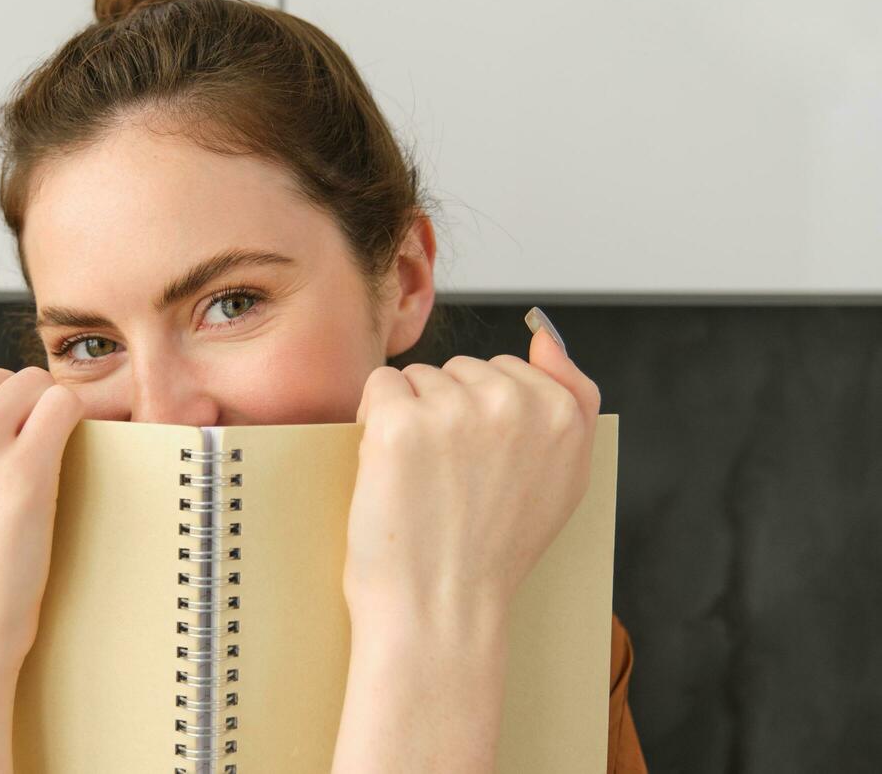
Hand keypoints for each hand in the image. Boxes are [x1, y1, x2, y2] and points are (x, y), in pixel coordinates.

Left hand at [343, 309, 601, 636]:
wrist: (440, 609)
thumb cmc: (492, 550)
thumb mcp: (563, 478)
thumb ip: (570, 400)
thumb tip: (545, 335)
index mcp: (566, 415)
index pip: (509, 370)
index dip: (485, 418)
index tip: (485, 470)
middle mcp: (518, 403)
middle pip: (460, 368)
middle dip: (447, 413)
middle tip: (452, 482)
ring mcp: (458, 408)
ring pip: (419, 378)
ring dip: (410, 418)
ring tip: (424, 482)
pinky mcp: (402, 419)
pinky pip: (379, 387)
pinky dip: (373, 424)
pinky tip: (391, 470)